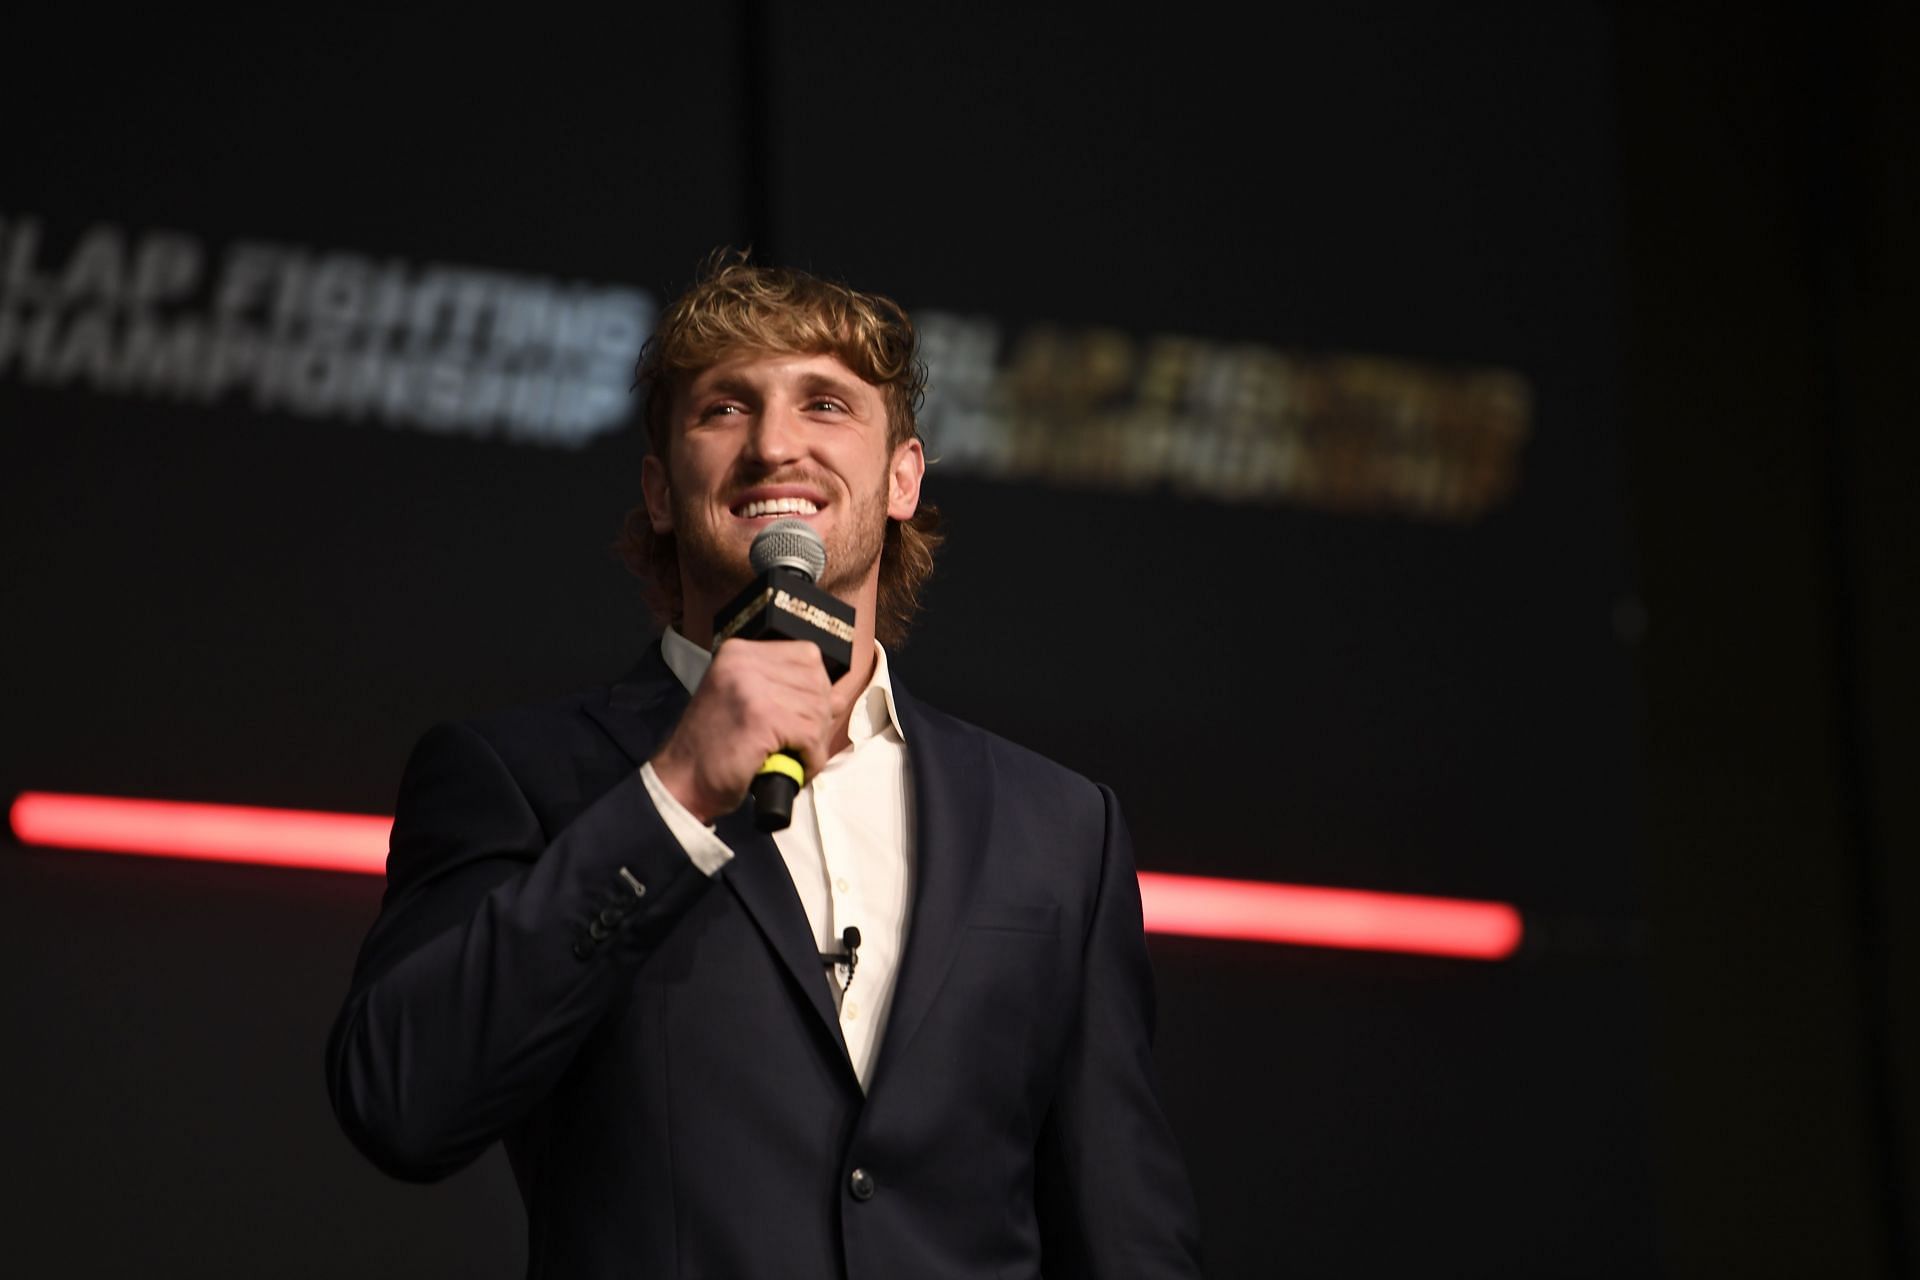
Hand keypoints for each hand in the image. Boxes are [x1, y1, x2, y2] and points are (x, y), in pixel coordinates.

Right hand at [650, 639, 833, 823]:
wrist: (681, 782)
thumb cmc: (716, 748)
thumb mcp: (749, 705)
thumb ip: (789, 693)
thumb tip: (839, 695)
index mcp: (740, 652)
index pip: (807, 656)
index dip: (815, 690)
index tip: (801, 717)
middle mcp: (745, 661)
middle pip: (817, 683)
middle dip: (818, 719)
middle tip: (799, 744)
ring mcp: (752, 687)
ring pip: (818, 710)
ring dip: (815, 742)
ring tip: (793, 757)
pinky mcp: (761, 717)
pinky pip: (810, 736)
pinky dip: (811, 759)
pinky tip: (794, 767)